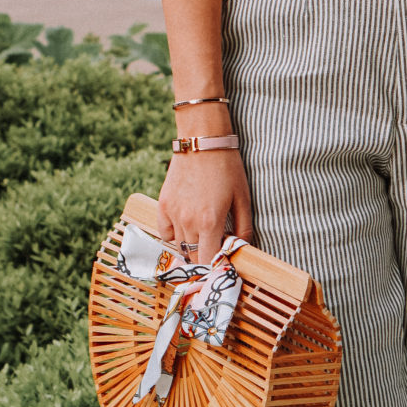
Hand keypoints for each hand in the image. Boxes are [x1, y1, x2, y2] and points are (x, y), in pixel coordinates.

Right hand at [151, 149, 253, 266]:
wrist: (203, 141)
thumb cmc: (227, 167)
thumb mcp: (242, 196)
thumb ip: (244, 227)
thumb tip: (242, 248)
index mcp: (211, 221)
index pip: (209, 261)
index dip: (216, 265)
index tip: (223, 262)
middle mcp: (189, 221)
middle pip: (194, 257)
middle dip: (205, 257)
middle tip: (215, 246)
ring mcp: (173, 213)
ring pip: (180, 246)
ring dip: (192, 245)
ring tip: (203, 231)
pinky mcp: (163, 205)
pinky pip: (165, 233)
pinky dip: (174, 234)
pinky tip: (186, 223)